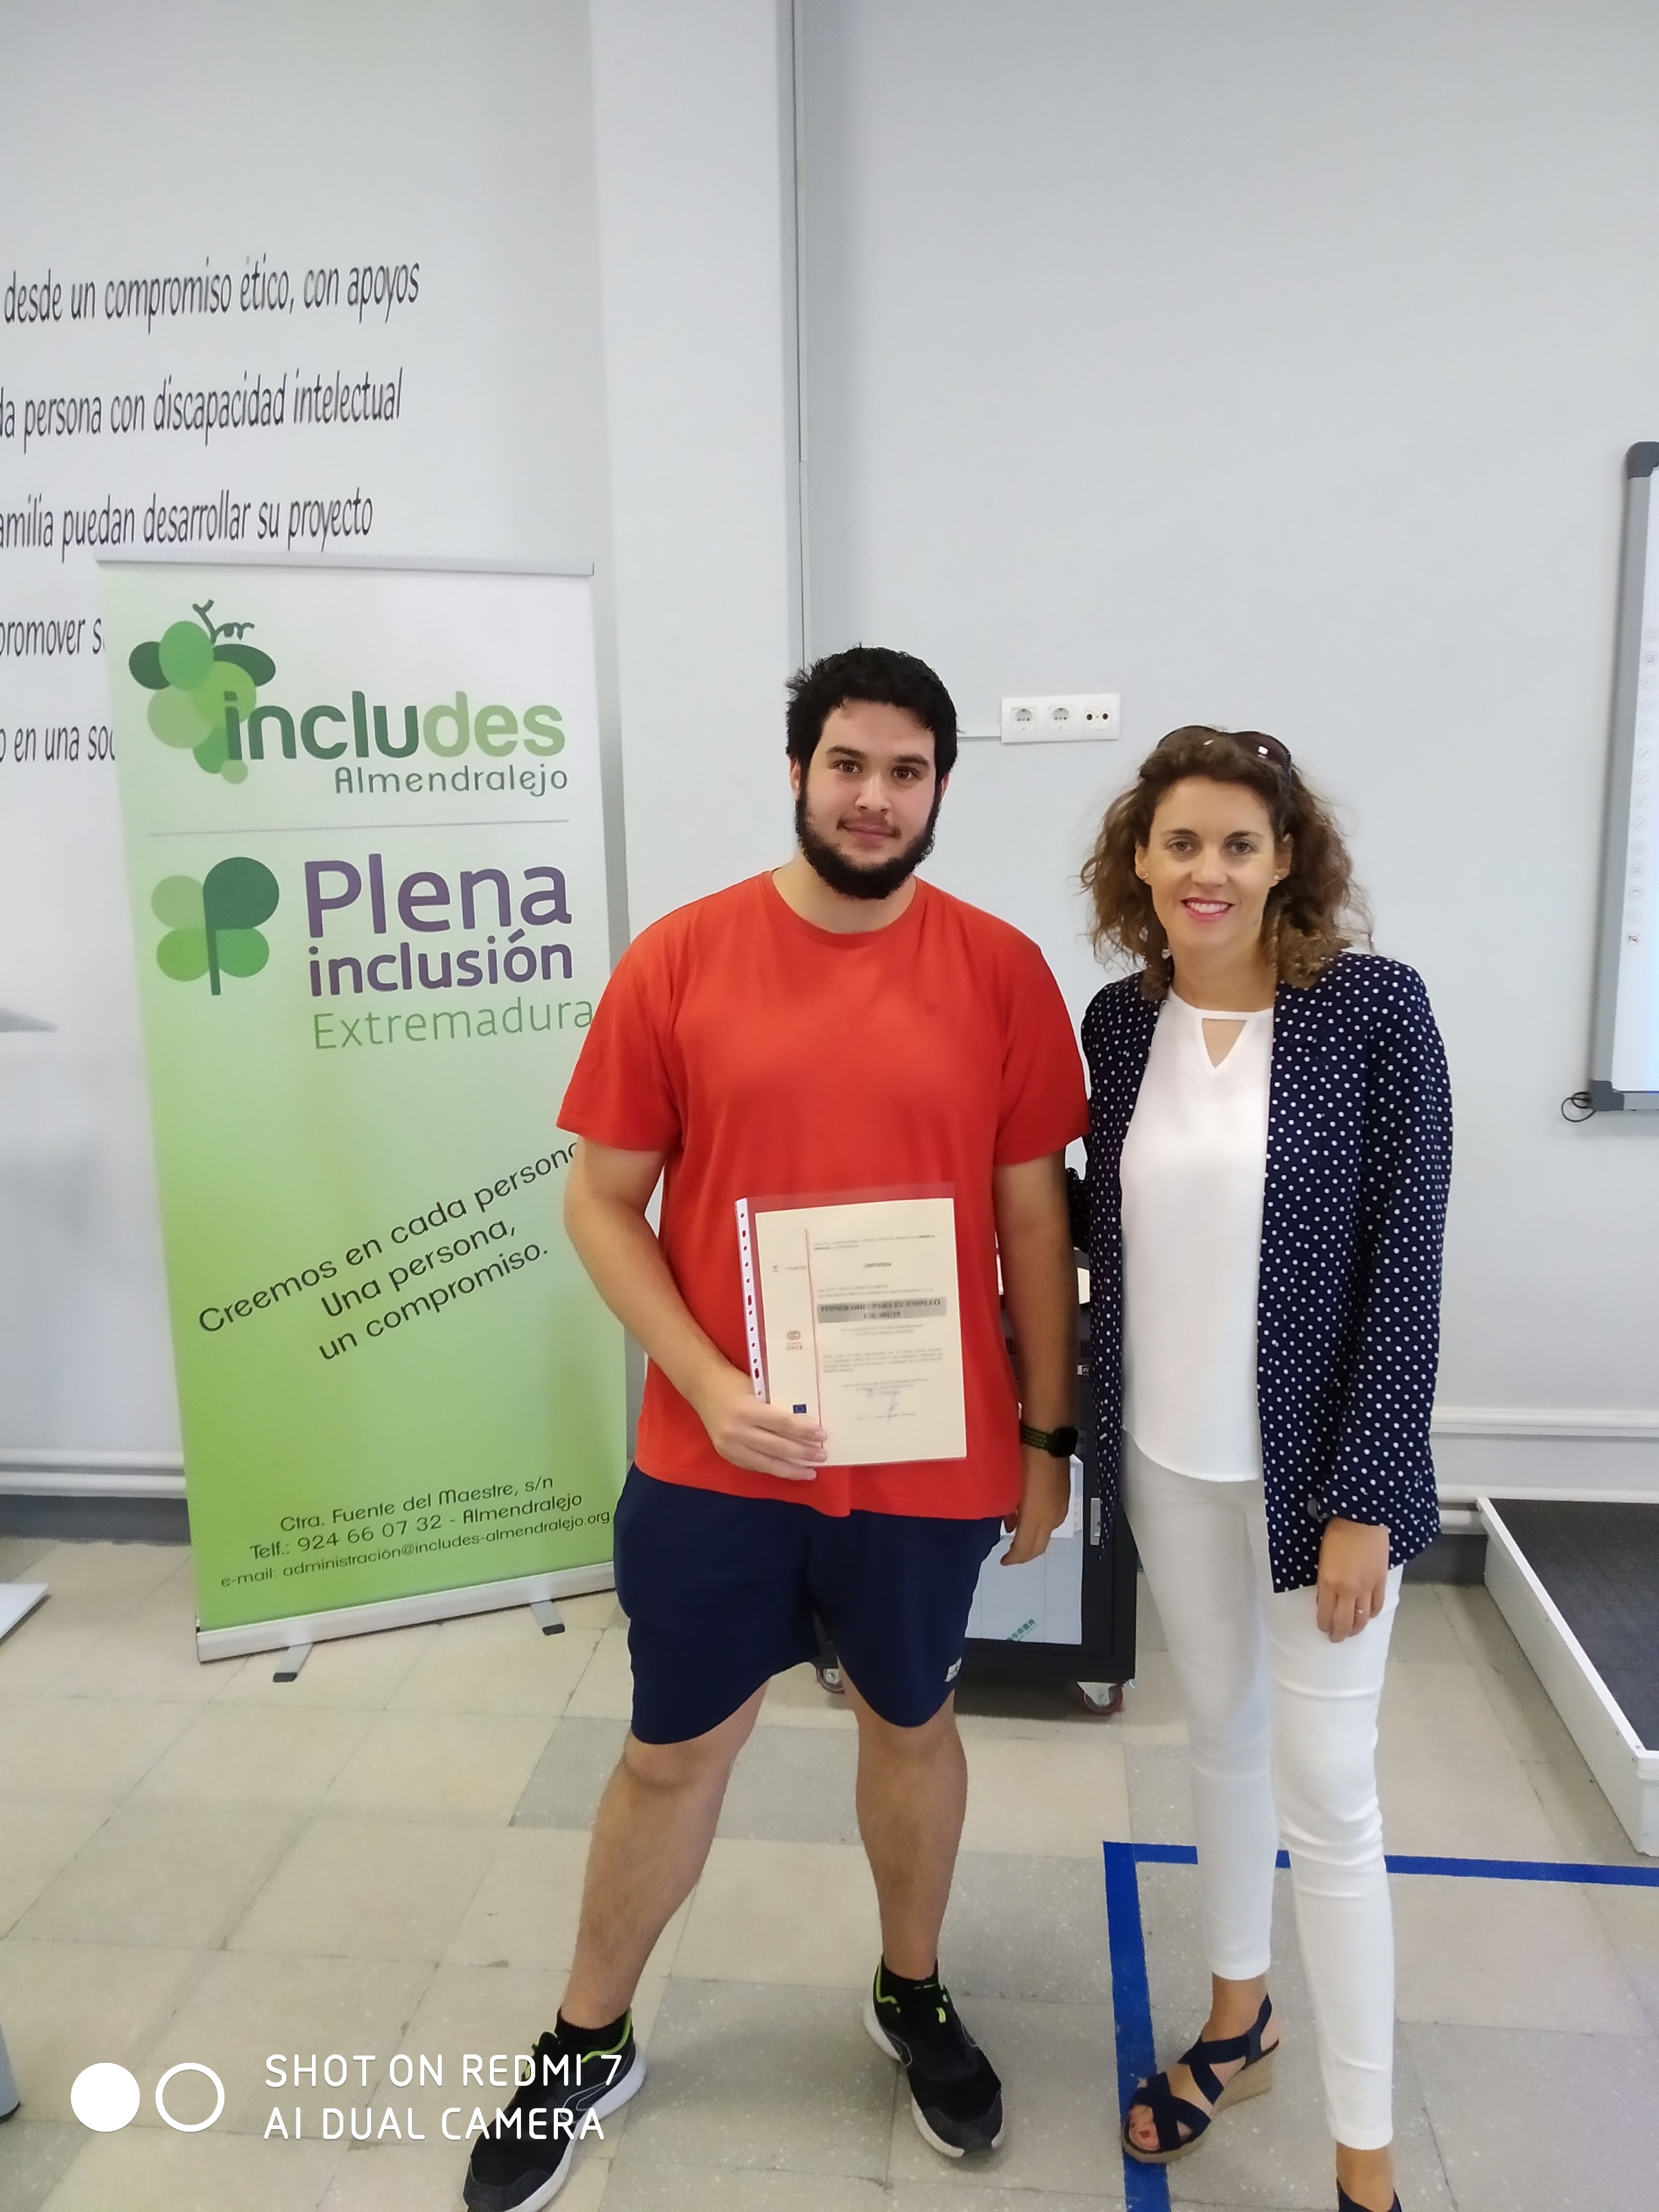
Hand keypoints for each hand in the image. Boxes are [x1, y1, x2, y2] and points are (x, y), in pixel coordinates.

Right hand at [689, 1362, 826, 1481]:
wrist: (702, 1386)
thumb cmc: (734, 1383)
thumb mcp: (757, 1388)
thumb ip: (776, 1407)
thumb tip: (807, 1423)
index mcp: (746, 1410)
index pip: (781, 1424)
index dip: (803, 1431)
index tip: (822, 1435)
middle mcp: (736, 1431)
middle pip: (776, 1447)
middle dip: (802, 1453)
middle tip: (822, 1456)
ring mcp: (729, 1446)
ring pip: (766, 1463)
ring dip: (791, 1469)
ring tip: (810, 1472)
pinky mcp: (726, 1455)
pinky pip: (754, 1466)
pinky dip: (773, 1469)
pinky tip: (788, 1470)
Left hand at [1000, 1447, 1071, 1564]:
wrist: (1047, 1438)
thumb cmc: (1023, 1460)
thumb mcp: (1010, 1487)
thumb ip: (1008, 1510)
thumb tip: (1008, 1523)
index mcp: (1037, 1517)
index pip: (1027, 1548)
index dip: (1014, 1558)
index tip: (1003, 1561)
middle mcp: (1053, 1518)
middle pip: (1040, 1546)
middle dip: (1026, 1555)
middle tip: (1012, 1555)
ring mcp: (1061, 1507)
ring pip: (1047, 1534)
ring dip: (1033, 1539)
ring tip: (1016, 1534)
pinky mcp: (1064, 1497)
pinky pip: (1052, 1520)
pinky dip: (1040, 1525)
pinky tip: (1029, 1516)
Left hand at [1315, 1518, 1389, 1641]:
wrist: (1362, 1518)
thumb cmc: (1336, 1533)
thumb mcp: (1322, 1558)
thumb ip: (1325, 1580)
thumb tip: (1326, 1597)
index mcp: (1329, 1582)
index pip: (1326, 1614)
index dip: (1324, 1625)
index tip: (1322, 1627)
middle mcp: (1348, 1589)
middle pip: (1345, 1622)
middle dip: (1339, 1633)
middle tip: (1336, 1637)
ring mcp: (1367, 1587)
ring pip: (1363, 1618)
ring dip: (1356, 1628)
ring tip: (1352, 1631)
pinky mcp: (1381, 1581)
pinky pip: (1377, 1605)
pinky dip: (1372, 1614)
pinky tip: (1367, 1615)